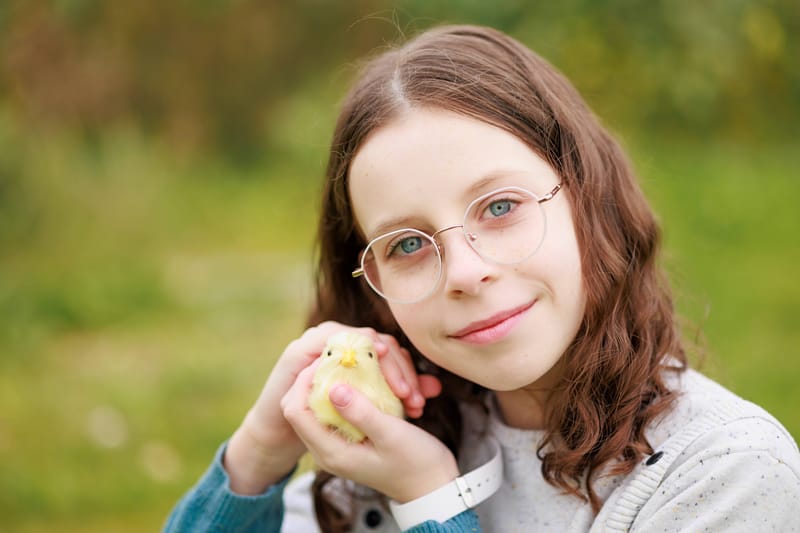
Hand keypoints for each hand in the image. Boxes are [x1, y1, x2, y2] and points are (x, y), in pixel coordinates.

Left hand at [282, 361, 457, 502]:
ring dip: (343, 383)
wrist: (433, 486)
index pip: (295, 410)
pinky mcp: (352, 436)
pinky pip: (343, 408)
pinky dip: (356, 392)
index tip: (328, 360)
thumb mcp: (390, 434)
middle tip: (347, 360)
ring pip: (324, 403)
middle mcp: (329, 448)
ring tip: (369, 372)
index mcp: (331, 451)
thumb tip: (333, 387)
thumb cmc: (416, 464)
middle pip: (305, 404)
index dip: (305, 381)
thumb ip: (360, 411)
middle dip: (323, 378)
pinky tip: (379, 385)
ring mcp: (340, 442)